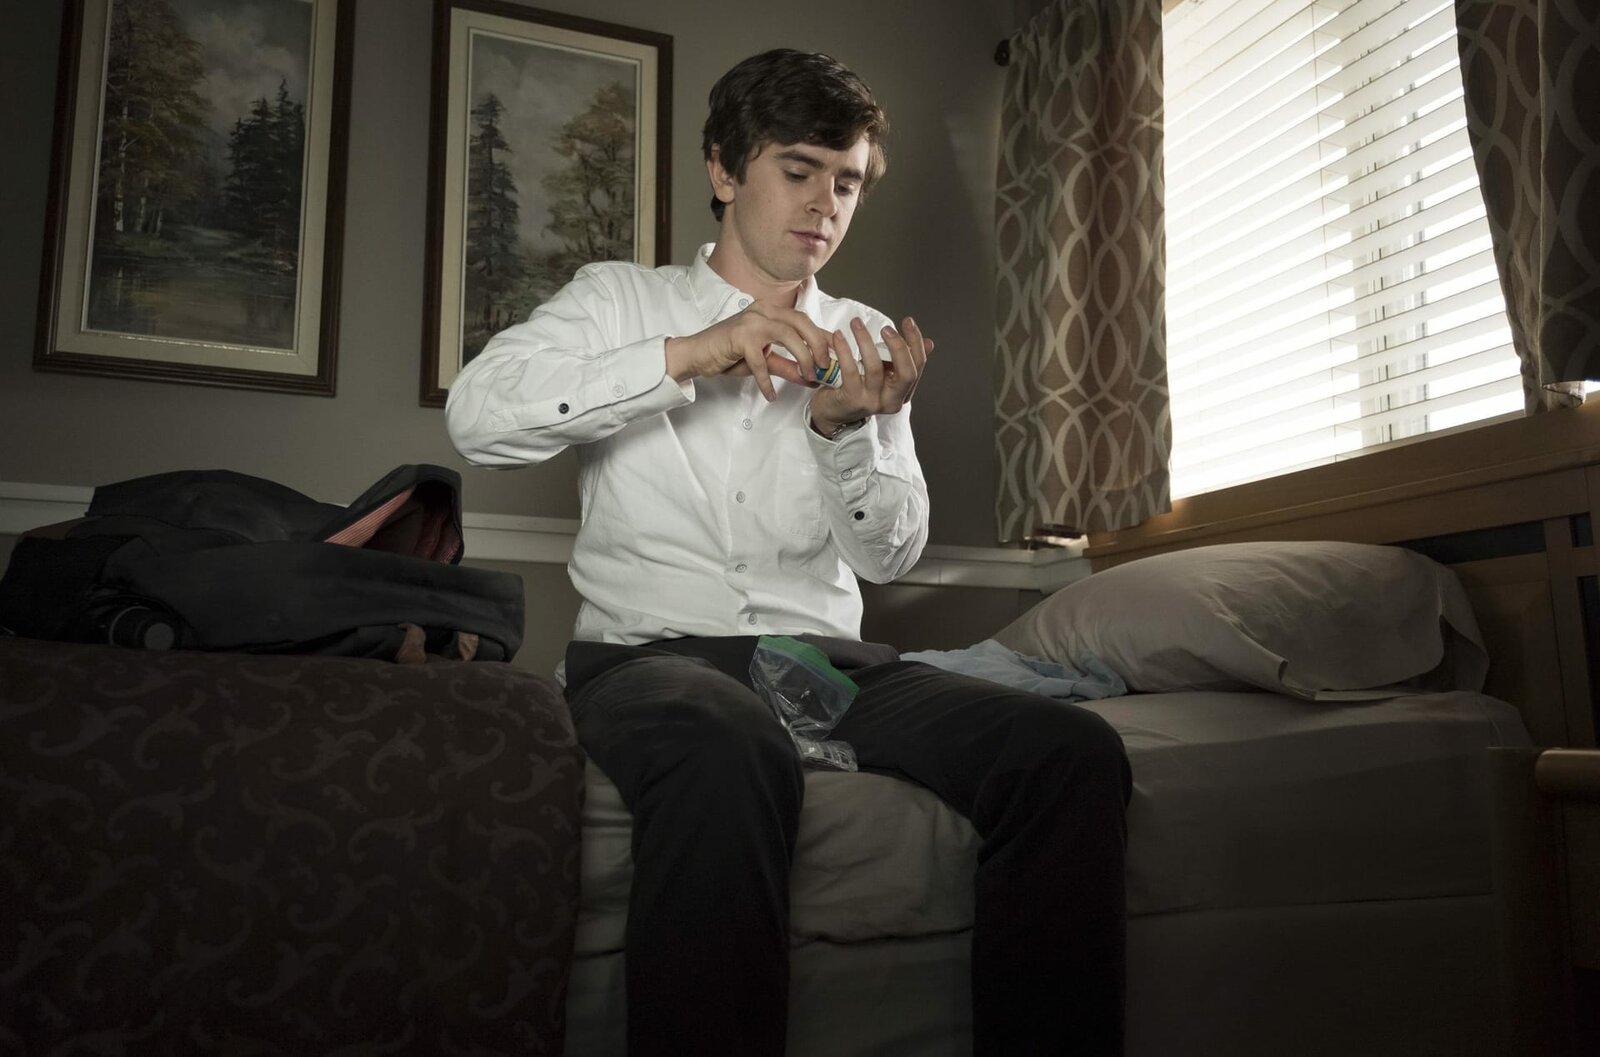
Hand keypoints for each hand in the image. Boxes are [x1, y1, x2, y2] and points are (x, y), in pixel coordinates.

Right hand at [664, 304, 844, 400]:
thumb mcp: (764, 361)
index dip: (822, 339)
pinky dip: (767, 380)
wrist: (696, 353)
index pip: (805, 321)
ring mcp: (751, 321)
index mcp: (772, 311)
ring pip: (788, 335)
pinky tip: (770, 395)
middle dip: (818, 345)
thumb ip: (788, 366)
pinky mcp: (739, 336)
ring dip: (802, 358)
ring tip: (808, 377)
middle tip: (826, 367)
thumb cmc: (729, 354)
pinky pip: (761, 360)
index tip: (835, 357)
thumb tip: (812, 378)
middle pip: (802, 323)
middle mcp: (764, 310)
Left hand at [808, 317, 931, 435]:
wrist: (833, 412)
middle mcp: (891, 400)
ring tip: (856, 324)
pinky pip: (851, 371)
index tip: (907, 322)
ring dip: (866, 341)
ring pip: (875, 369)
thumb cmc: (858, 389)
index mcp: (902, 392)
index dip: (915, 342)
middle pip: (906, 373)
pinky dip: (844, 350)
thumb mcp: (885, 374)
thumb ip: (903, 359)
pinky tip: (839, 336)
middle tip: (886, 327)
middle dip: (899, 346)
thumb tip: (928, 344)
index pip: (917, 365)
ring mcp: (872, 402)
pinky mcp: (852, 400)